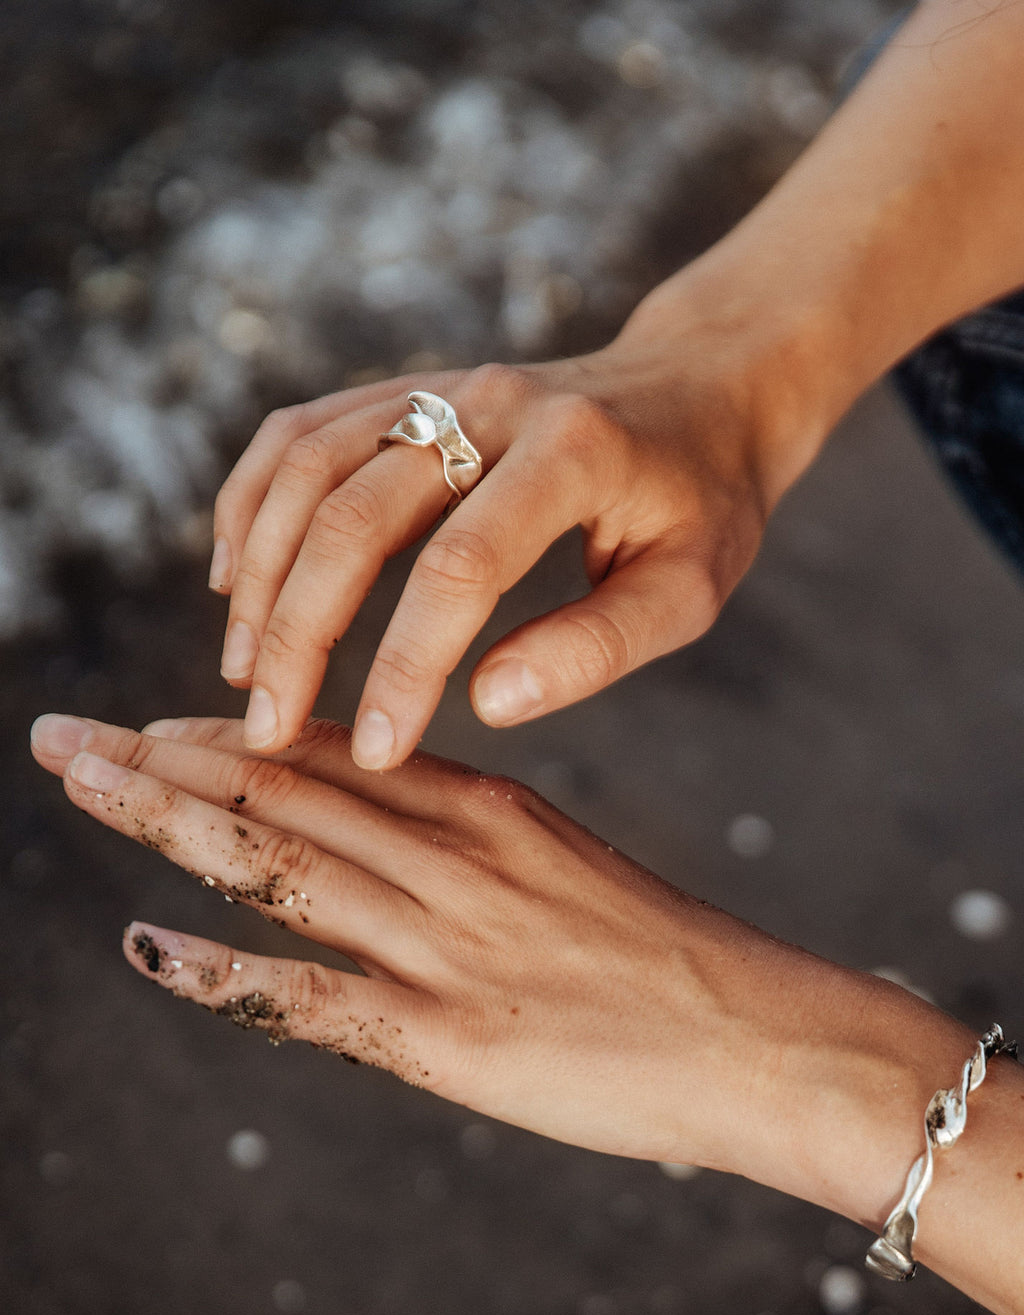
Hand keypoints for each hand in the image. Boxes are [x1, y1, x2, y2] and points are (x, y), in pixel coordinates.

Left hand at [28, 711, 970, 1209]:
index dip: (226, 739)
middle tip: (64, 736)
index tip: (151, 728)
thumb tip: (396, 829)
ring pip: (278, 863)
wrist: (759, 1031)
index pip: (330, 756)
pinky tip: (143, 943)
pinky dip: (221, 970)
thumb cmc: (669, 955)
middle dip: (159, 761)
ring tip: (76, 784)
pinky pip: (313, 997)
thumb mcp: (565, 866)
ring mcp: (443, 942)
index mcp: (484, 809)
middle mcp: (449, 857)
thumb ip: (475, 844)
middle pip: (281, 791)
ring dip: (162, 821)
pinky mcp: (447, 1034)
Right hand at [210, 260, 812, 769]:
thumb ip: (598, 647)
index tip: (375, 751)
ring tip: (245, 669)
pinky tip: (238, 576)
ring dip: (261, 572)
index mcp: (573, 452)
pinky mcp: (407, 389)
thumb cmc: (700, 504)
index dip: (406, 666)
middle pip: (353, 513)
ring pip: (308, 465)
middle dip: (299, 630)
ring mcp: (440, 385)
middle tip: (273, 727)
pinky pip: (300, 431)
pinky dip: (252, 501)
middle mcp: (491, 403)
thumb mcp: (689, 587)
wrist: (701, 390)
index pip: (460, 568)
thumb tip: (485, 704)